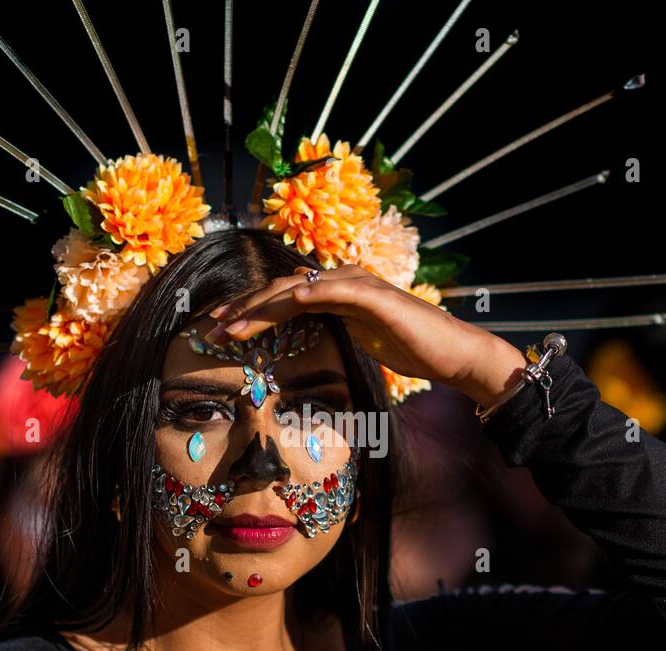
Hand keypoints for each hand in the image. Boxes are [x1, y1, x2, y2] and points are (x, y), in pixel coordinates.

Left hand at [202, 265, 527, 406]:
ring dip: (263, 307)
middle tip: (212, 328)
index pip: (283, 298)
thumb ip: (333, 326)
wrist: (453, 354)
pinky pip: (338, 291)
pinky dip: (312, 292)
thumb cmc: (411, 349)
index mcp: (336, 293)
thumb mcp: (360, 338)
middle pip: (282, 290)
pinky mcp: (377, 297)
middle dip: (244, 309)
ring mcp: (360, 286)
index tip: (219, 327)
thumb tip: (304, 319)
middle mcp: (343, 282)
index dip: (250, 310)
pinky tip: (291, 299)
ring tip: (234, 324)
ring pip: (300, 290)